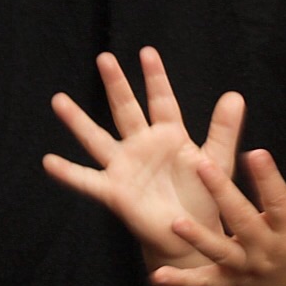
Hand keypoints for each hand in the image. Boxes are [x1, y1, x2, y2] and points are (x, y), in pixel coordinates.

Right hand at [43, 46, 243, 265]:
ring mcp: (125, 167)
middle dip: (116, 85)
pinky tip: (49, 162)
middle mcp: (143, 146)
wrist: (193, 232)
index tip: (147, 52)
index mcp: (169, 135)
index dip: (155, 78)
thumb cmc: (204, 195)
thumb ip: (224, 129)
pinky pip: (88, 180)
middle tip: (104, 58)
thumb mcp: (217, 159)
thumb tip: (236, 95)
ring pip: (98, 138)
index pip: (161, 101)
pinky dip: (68, 173)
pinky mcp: (115, 192)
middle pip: (126, 110)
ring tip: (59, 100)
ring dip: (78, 121)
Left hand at [151, 148, 285, 285]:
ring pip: (219, 252)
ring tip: (175, 222)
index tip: (255, 153)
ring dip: (197, 238)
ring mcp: (245, 269)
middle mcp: (266, 251)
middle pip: (242, 219)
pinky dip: (182, 281)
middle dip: (222, 193)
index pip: (279, 201)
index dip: (268, 178)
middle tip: (202, 164)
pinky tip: (158, 275)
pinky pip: (204, 283)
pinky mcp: (231, 284)